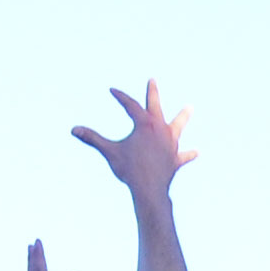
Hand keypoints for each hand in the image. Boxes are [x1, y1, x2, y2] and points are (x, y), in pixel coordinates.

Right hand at [71, 79, 193, 201]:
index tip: (112, 90)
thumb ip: (92, 139)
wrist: (149, 189)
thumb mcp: (109, 152)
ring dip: (183, 116)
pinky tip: (196, 152)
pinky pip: (183, 155)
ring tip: (189, 108)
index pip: (130, 105)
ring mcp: (170, 143)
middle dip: (152, 93)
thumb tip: (73, 130)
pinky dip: (188, 154)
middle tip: (152, 81)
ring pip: (177, 126)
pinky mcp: (175, 159)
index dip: (120, 97)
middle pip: (156, 106)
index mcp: (144, 124)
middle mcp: (160, 129)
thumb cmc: (129, 169)